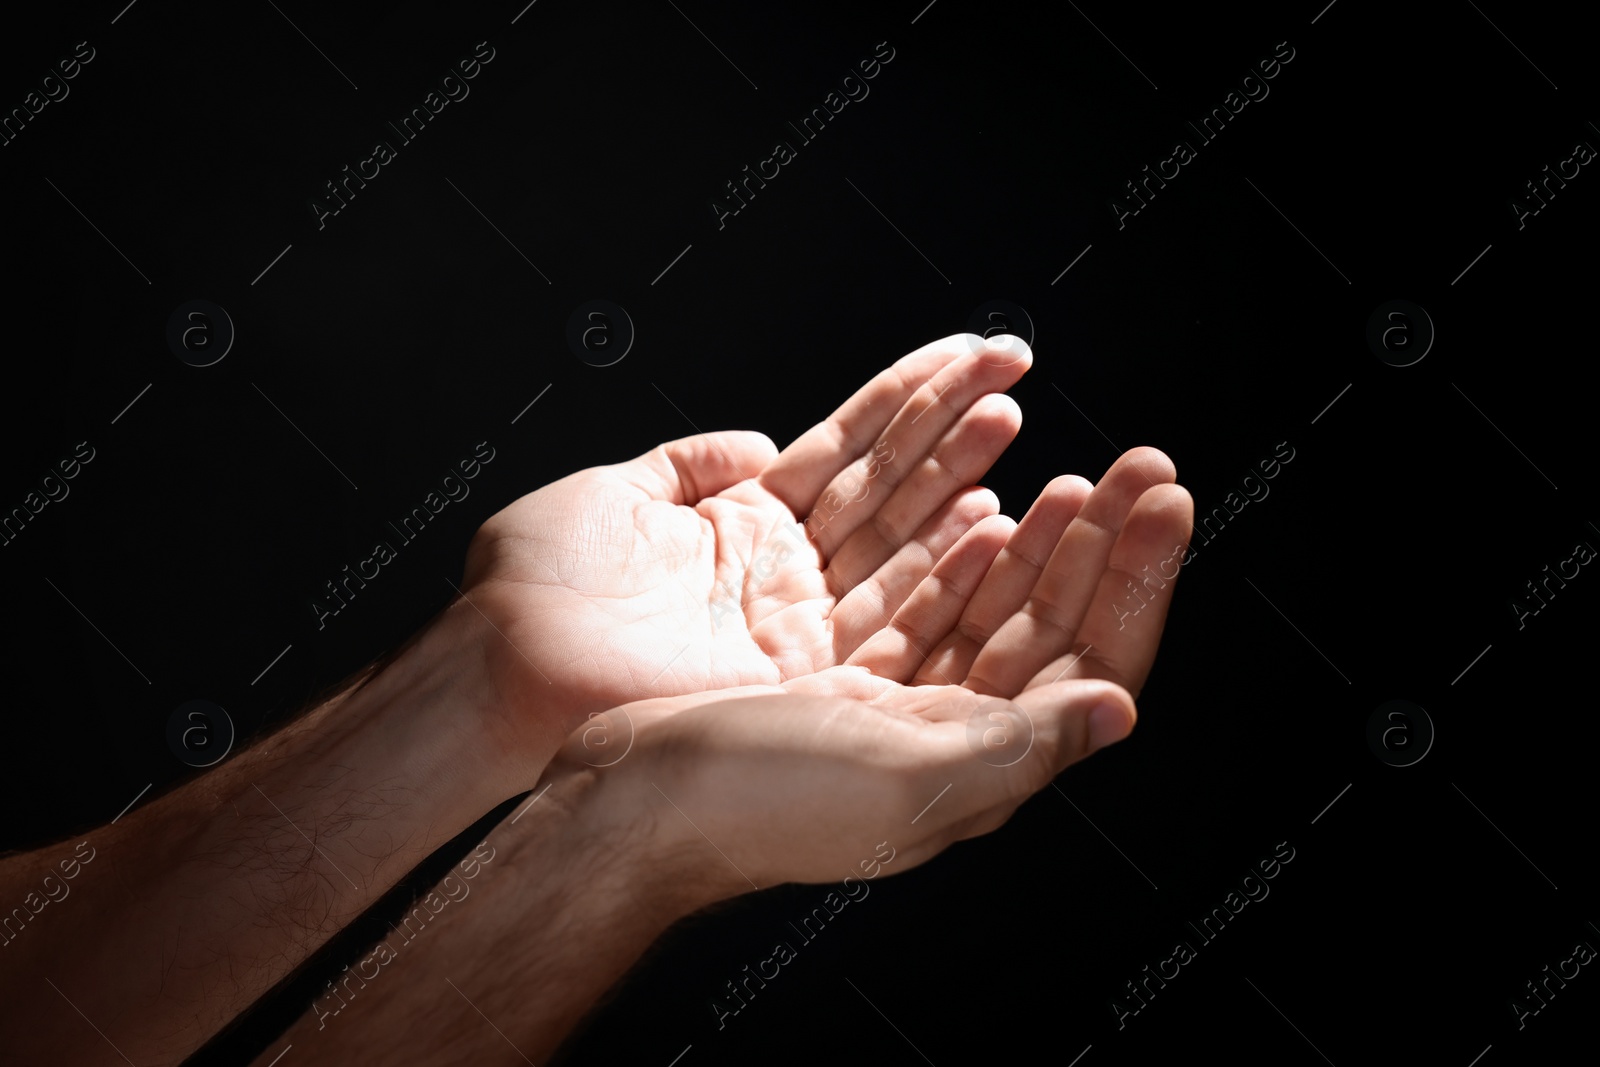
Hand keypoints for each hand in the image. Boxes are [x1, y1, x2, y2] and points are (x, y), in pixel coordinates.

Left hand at [460, 334, 1034, 759]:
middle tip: (1011, 368)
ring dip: (957, 478)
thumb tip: (753, 439)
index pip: (845, 446)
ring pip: (899, 537)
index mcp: (740, 523)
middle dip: (950, 423)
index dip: (905, 397)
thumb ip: (689, 463)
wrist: (499, 671)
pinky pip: (888, 611)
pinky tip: (989, 520)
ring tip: (1009, 422)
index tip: (963, 354)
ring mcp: (796, 623)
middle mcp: (779, 573)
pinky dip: (941, 567)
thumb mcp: (612, 491)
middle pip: (886, 484)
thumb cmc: (530, 589)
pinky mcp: (800, 673)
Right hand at [552, 446, 1192, 897]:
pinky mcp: (847, 676)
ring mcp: (900, 703)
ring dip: (1040, 541)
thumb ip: (1017, 744)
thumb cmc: (757, 801)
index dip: (1134, 581)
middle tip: (1137, 470)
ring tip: (1075, 480)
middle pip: (1053, 623)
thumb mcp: (903, 773)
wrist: (638, 800)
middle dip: (1100, 543)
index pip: (1090, 660)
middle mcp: (950, 733)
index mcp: (979, 761)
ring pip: (994, 606)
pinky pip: (926, 605)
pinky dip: (961, 558)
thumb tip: (1116, 710)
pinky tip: (985, 517)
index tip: (1160, 507)